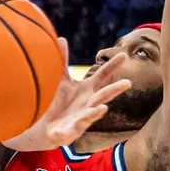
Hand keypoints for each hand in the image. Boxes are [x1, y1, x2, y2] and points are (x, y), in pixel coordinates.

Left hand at [4, 38, 130, 150]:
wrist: (41, 127)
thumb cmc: (56, 102)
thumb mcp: (61, 81)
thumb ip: (62, 62)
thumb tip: (61, 39)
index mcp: (87, 90)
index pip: (102, 76)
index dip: (112, 66)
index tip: (123, 55)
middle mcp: (88, 104)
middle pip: (103, 95)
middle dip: (114, 90)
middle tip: (128, 83)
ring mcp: (81, 118)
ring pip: (92, 114)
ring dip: (97, 111)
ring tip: (103, 108)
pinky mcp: (71, 132)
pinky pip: (77, 128)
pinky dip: (80, 125)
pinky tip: (81, 122)